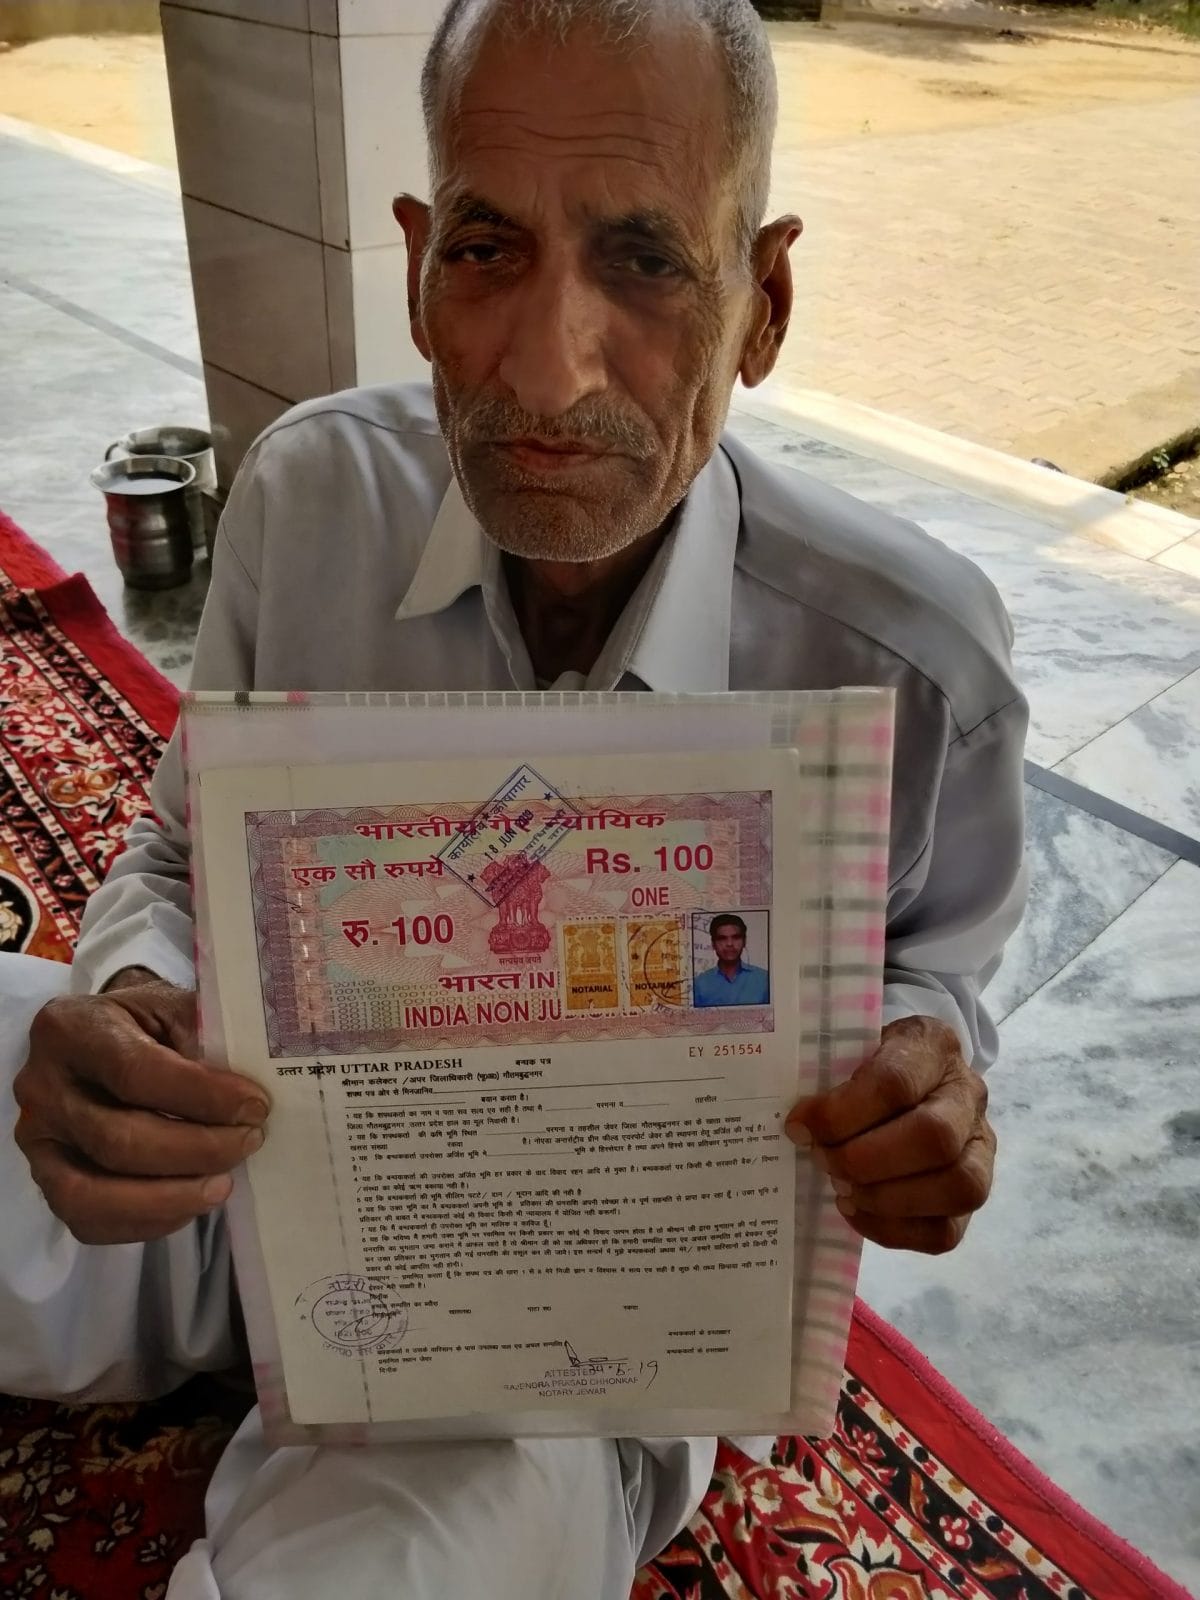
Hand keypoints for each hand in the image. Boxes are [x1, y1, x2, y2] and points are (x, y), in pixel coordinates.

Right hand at [13, 976, 268, 1244]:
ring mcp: (37, 1140)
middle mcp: (41, 1087)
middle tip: (249, 1141)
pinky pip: (91, 1221)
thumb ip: (209, 1040)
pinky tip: (191, 1202)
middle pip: (118, 1140)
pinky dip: (148, 1222)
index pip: (136, 1073)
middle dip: (196, 1150)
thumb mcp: (177, 1009)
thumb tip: (251, 1097)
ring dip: (170, 1198)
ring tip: (223, 1184)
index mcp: (70, 1029)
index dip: (202, 1097)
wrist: (106, 1039)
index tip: (255, 1107)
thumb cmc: (149, 1024)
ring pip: (94, 1193)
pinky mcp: (47, 1180)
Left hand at [785, 1015, 993, 1254]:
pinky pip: (947, 1230)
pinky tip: (857, 1211)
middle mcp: (968, 1095)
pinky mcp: (974, 1192)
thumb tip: (799, 1127)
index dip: (842, 1113)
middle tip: (823, 1161)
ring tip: (842, 1190)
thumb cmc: (866, 1063)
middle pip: (934, 1138)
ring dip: (887, 1199)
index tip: (799, 1126)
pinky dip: (894, 1229)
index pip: (895, 1082)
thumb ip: (827, 1076)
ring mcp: (981, 1147)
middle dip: (866, 1160)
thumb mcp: (849, 1049)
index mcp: (933, 1047)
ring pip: (958, 1187)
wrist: (905, 1077)